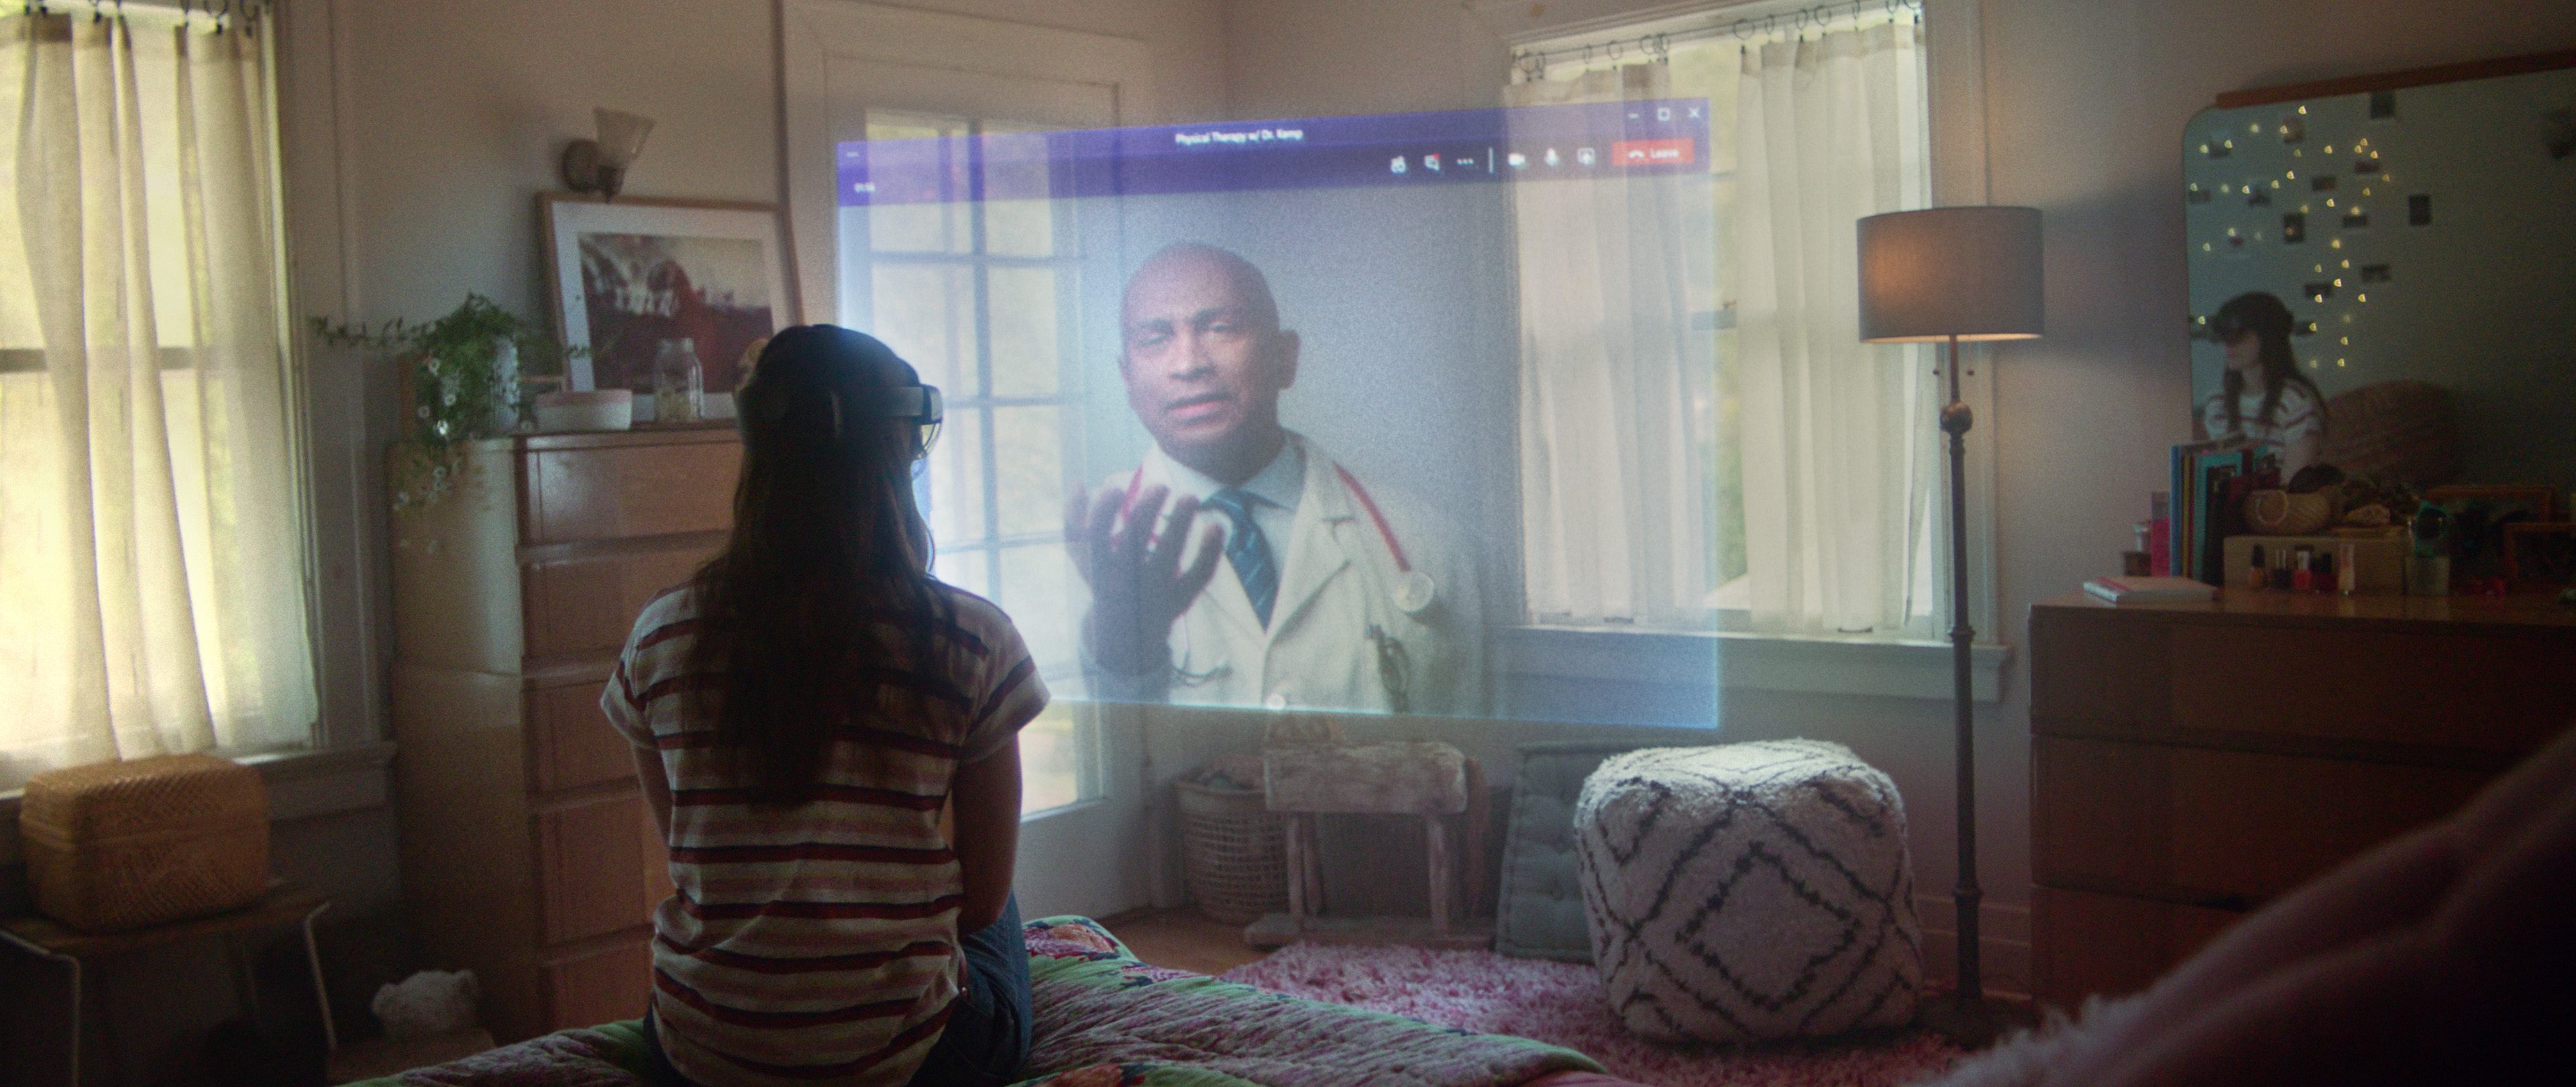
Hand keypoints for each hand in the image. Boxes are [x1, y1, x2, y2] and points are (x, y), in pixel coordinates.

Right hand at [1065, 483, 1222, 675]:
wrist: (1124, 636)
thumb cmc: (1104, 580)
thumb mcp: (1083, 557)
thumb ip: (1074, 521)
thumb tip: (1079, 482)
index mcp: (1098, 568)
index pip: (1094, 538)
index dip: (1103, 510)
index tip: (1114, 488)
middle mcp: (1124, 581)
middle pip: (1135, 541)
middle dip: (1147, 508)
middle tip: (1161, 486)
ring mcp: (1154, 592)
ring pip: (1168, 554)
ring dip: (1180, 521)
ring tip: (1189, 496)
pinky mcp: (1179, 599)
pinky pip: (1198, 576)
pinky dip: (1210, 551)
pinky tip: (1216, 525)